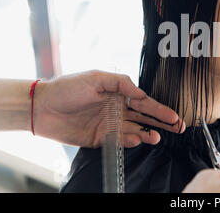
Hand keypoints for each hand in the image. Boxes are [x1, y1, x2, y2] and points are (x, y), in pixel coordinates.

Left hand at [33, 70, 185, 147]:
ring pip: (134, 130)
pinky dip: (129, 141)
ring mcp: (109, 125)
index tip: (174, 116)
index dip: (160, 109)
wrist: (42, 107)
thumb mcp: (95, 78)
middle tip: (177, 128)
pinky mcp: (99, 138)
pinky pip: (119, 141)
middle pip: (144, 117)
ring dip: (146, 133)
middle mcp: (117, 109)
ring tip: (156, 137)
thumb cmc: (67, 88)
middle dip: (161, 122)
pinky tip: (137, 139)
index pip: (144, 102)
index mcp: (118, 94)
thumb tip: (142, 92)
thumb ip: (121, 83)